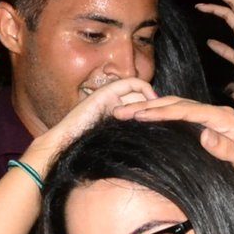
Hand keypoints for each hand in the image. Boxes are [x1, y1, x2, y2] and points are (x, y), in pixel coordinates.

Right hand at [22, 76, 155, 172]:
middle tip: (169, 114)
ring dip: (151, 98)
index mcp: (111, 111)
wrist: (65, 145)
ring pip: (138, 90)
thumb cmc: (86, 150)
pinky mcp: (105, 92)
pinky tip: (153, 102)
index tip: (165, 121)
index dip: (152, 110)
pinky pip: (131, 83)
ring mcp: (107, 94)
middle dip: (154, 104)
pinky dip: (144, 89)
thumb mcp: (115, 142)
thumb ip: (128, 137)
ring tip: (163, 109)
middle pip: (140, 96)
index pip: (138, 104)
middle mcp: (110, 100)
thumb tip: (149, 145)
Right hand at [114, 94, 233, 194]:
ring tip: (124, 111)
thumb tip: (203, 135)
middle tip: (119, 110)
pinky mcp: (207, 128)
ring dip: (149, 108)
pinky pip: (179, 116)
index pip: (185, 110)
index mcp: (222, 118)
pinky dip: (160, 114)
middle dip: (146, 106)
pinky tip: (146, 117)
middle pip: (175, 104)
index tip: (136, 115)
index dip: (160, 112)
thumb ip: (227, 150)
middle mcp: (216, 114)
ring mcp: (211, 120)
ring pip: (175, 107)